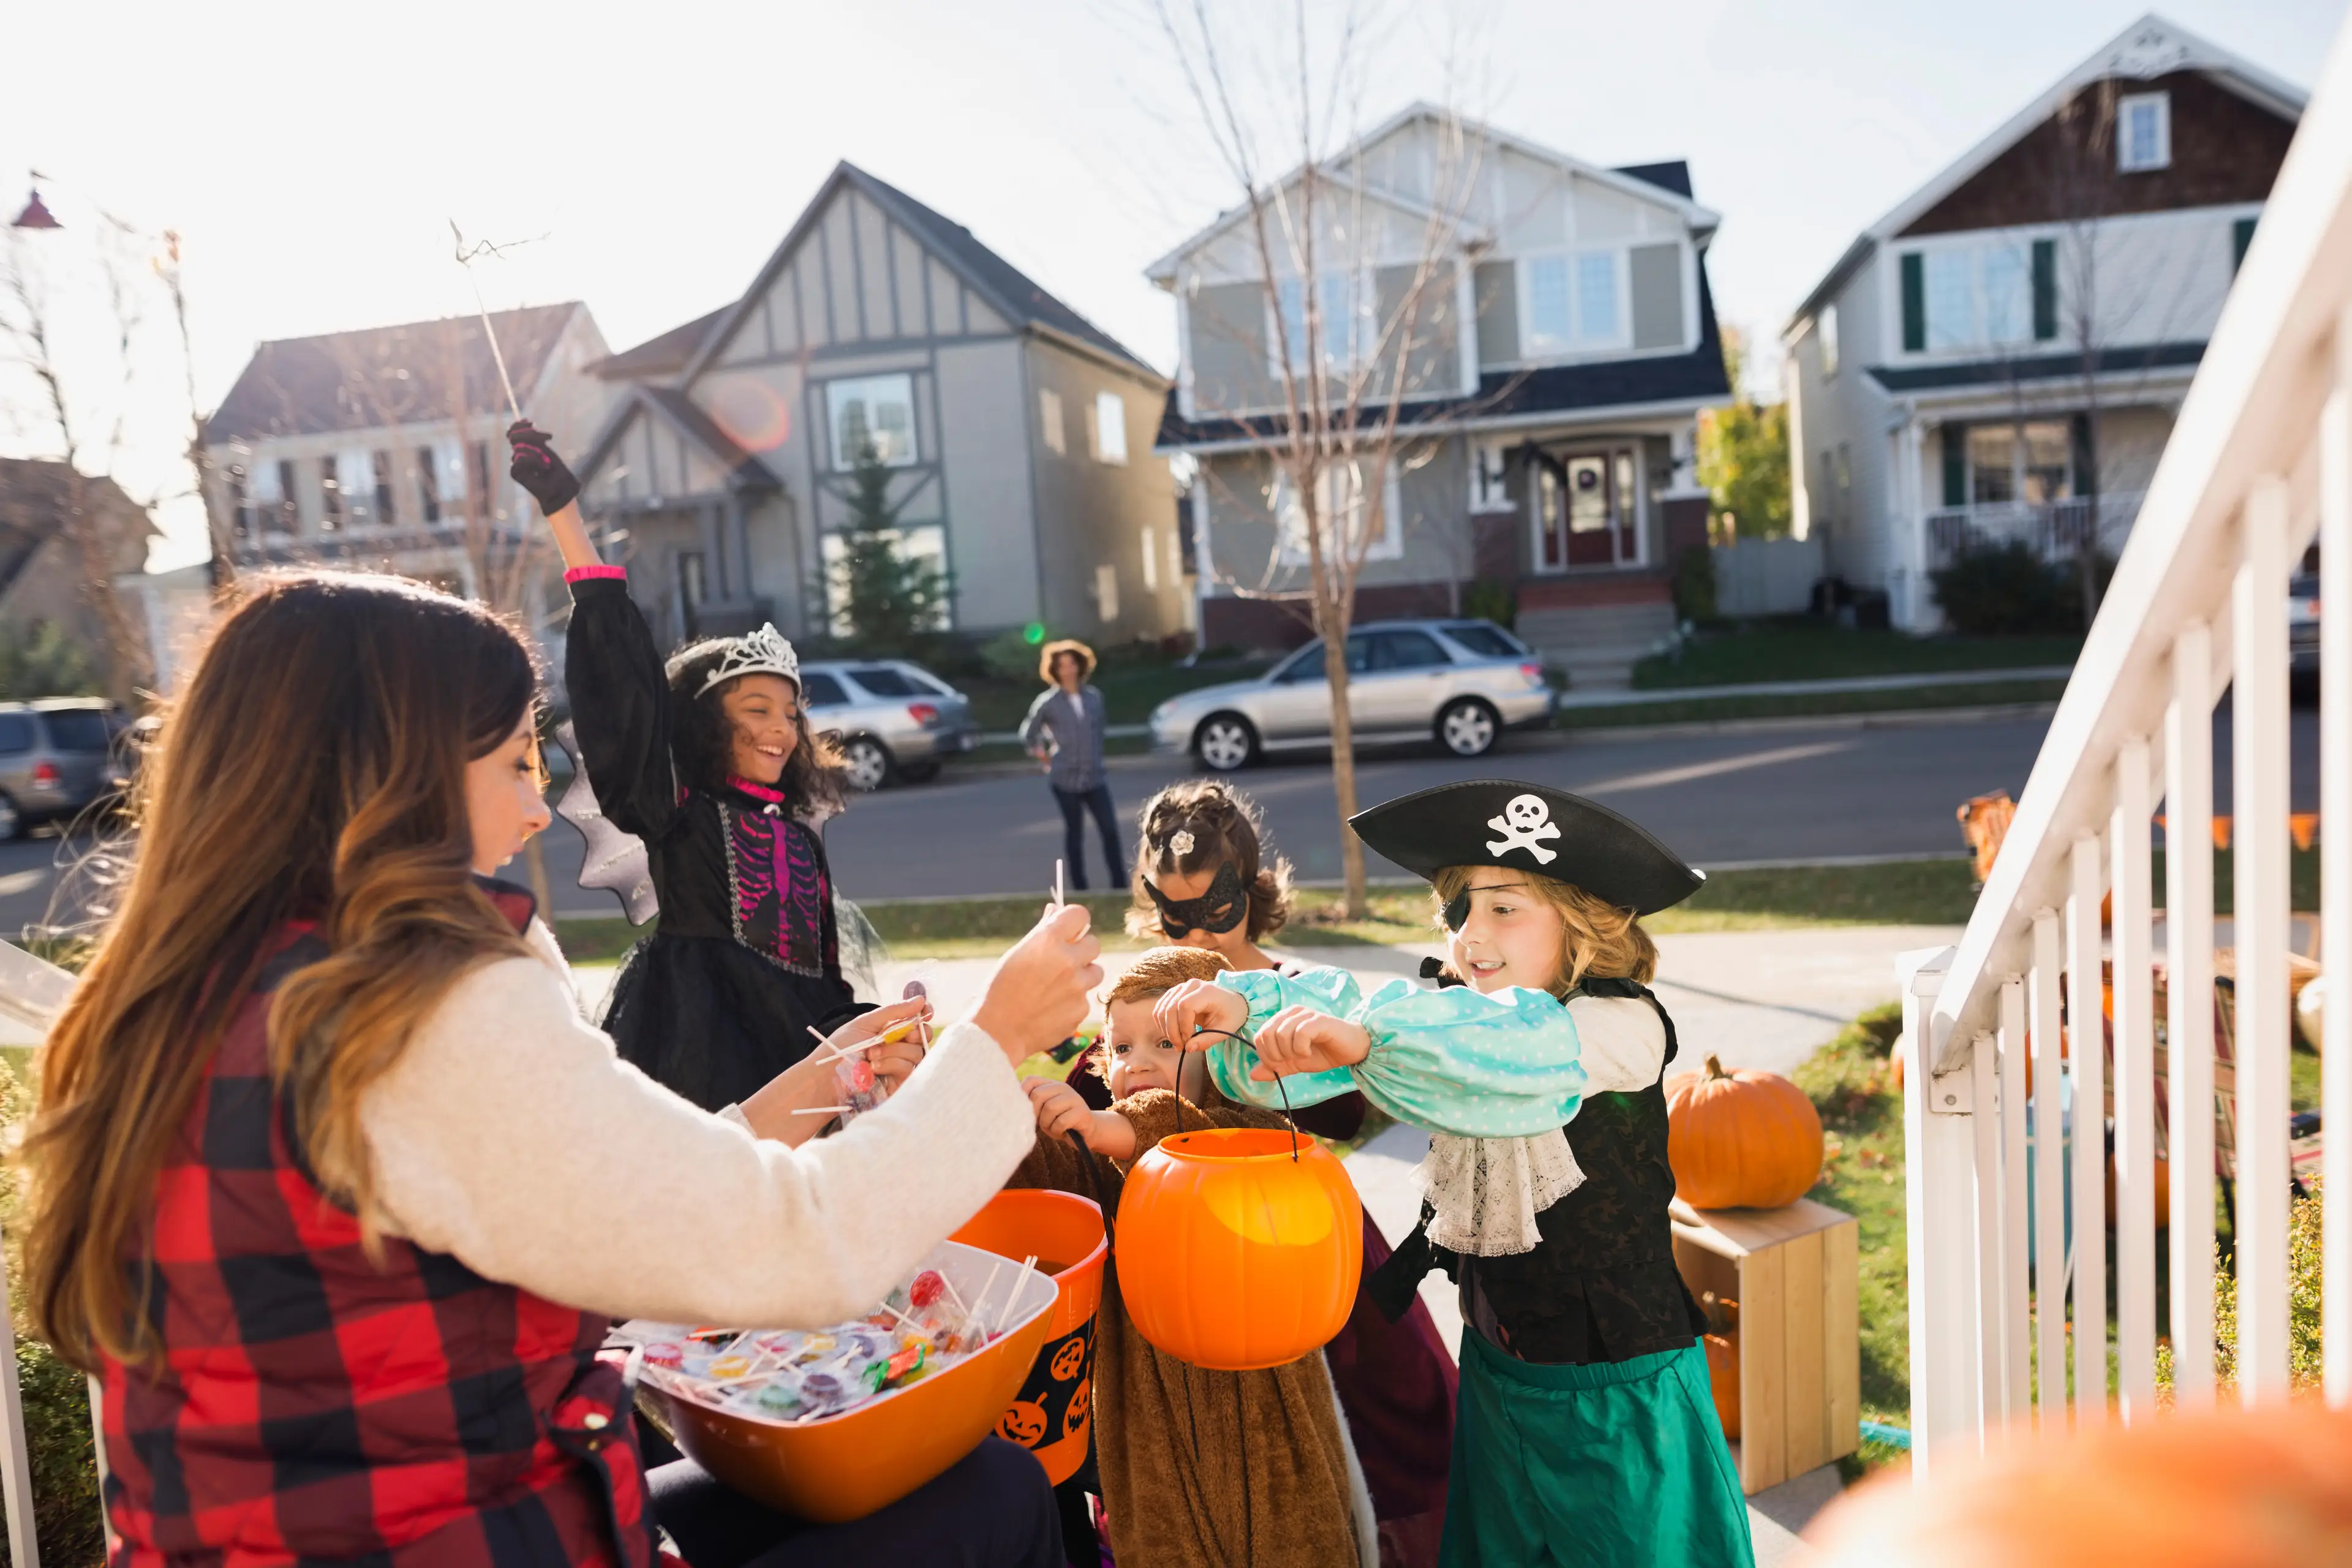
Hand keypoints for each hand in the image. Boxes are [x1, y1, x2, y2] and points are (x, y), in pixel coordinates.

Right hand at [507, 420, 579, 514]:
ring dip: (537, 452)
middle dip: (531, 434)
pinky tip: (543, 468)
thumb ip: (534, 437)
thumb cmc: (556, 472)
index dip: (519, 425)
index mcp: (525, 447)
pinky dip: (535, 461)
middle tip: (548, 438)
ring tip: (547, 462)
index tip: (531, 422)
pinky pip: (521, 458)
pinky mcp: (515, 473)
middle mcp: (518, 454)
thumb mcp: (545, 449)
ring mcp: (516, 464)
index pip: (514, 431)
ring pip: (520, 447)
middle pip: (514, 436)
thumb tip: (524, 420)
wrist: (559, 491)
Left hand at [821, 996, 931, 1089]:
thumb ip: (894, 1011)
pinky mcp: (899, 1083)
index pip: (916, 1020)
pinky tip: (874, 1067)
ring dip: (894, 1051)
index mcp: (890, 1030)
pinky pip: (908, 1069)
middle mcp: (898, 1047)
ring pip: (916, 1053)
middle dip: (917, 1033)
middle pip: (923, 1037)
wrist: (826, 1078)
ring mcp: (899, 1066)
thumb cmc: (841, 1049)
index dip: (924, 1014)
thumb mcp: (865, 1023)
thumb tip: (921, 1000)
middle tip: (906, 1034)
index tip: (925, 1011)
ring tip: (871, 1055)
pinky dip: (892, 1064)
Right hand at [973, 903, 1101, 1065]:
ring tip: (1057, 987)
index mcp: (1048, 940)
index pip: (1080, 914)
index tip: (1068, 930)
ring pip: (1095, 972)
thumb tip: (1055, 910)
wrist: (996, 1032)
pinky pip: (1085, 999)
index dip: (1074, 922)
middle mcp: (1067, 960)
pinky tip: (1051, 1008)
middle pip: (1094, 943)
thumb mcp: (1016, 954)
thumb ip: (1042, 932)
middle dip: (1081, 950)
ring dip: (1082, 976)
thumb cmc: (999, 990)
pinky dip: (1073, 1001)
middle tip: (1063, 961)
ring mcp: (1077, 987)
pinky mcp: (1081, 1009)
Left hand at [1027, 1078, 1091, 1138]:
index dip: (1022, 1094)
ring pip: (1050, 1108)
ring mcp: (1074, 1098)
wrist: (1085, 1133)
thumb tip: (1012, 1104)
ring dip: (1047, 1123)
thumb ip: (1032, 1104)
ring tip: (1052, 1127)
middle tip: (1041, 1123)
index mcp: (1051, 1085)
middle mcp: (1063, 1087)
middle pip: (1038, 1095)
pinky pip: (1061, 1121)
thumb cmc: (1059, 1122)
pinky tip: (1062, 1131)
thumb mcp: (1043, 1112)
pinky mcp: (1082, 1112)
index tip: (1024, 1111)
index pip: (1030, 1080)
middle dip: (1036, 1113)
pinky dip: (1057, 1130)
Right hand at [1154, 979, 1248, 1053]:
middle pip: (1171, 1008)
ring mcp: (1180, 988)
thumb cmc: (1230, 1015)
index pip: (1185, 1006)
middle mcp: (1191, 985)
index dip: (1184, 1025)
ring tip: (1178, 1042)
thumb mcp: (1225, 1030)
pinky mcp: (1174, 994)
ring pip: (1162, 1009)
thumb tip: (1188, 1049)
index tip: (1189, 1040)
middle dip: (1173, 1031)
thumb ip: (1207, 1040)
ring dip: (1166, 1029)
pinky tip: (1173, 1034)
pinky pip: (1160, 1008)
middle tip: (1181, 1047)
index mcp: (1206, 991)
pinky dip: (1163, 1024)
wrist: (1232, 1002)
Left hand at [1247, 1006, 1371, 1081]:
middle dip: (1275, 1055)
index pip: (1259, 1036)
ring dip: (1289, 1053)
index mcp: (1283, 1019)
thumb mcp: (1294, 1063)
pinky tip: (1309, 1052)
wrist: (1351, 1050)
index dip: (1266, 1055)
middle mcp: (1292, 1013)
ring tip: (1302, 1056)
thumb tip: (1252, 1075)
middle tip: (1291, 1061)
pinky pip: (1300, 1034)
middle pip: (1267, 1034)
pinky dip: (1301, 1049)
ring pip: (1281, 1034)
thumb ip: (1275, 1068)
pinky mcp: (1319, 1020)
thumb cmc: (1323, 1053)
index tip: (1281, 1065)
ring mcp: (1306, 1014)